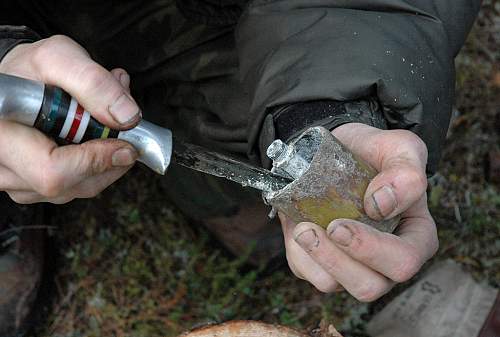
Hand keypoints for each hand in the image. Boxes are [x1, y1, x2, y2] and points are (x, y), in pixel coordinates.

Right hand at [0, 35, 140, 202]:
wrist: (19, 79)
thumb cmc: (31, 69)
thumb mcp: (60, 58)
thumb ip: (94, 83)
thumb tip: (127, 117)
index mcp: (3, 135)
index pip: (52, 171)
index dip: (96, 161)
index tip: (126, 145)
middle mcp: (3, 165)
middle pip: (70, 186)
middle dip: (109, 160)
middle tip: (123, 128)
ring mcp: (15, 182)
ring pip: (78, 189)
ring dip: (107, 161)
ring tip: (107, 124)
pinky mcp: (32, 188)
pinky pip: (76, 187)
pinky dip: (98, 166)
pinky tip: (96, 139)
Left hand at [280, 123, 437, 301]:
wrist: (332, 151)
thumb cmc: (372, 152)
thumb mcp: (400, 147)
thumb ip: (406, 170)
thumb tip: (382, 204)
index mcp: (416, 237)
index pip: (404, 262)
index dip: (372, 249)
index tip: (341, 223)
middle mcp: (386, 259)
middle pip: (370, 286)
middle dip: (340, 260)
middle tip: (325, 227)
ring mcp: (354, 265)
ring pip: (336, 285)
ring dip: (316, 257)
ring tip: (303, 228)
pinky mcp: (323, 263)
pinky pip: (308, 273)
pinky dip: (299, 254)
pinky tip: (299, 228)